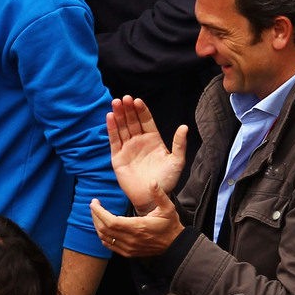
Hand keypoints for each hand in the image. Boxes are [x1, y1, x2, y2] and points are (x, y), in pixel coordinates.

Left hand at [90, 185, 183, 257]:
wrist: (175, 245)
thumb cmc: (170, 225)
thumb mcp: (168, 208)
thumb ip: (159, 195)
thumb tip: (152, 182)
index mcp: (137, 227)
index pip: (110, 221)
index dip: (99, 212)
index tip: (94, 202)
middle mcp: (130, 239)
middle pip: (104, 229)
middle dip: (95, 216)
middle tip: (94, 206)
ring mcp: (128, 247)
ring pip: (104, 238)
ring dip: (97, 225)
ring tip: (96, 215)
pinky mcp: (128, 253)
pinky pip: (109, 245)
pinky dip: (102, 236)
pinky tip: (102, 228)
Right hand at [107, 96, 186, 211]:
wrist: (152, 196)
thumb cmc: (167, 180)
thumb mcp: (177, 161)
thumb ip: (179, 144)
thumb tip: (184, 126)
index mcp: (153, 140)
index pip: (146, 120)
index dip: (141, 110)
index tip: (137, 101)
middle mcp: (139, 141)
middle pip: (132, 121)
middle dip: (128, 109)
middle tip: (124, 98)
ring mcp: (127, 148)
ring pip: (122, 128)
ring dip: (119, 115)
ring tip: (116, 103)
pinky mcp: (118, 157)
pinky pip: (114, 140)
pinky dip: (111, 129)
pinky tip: (110, 117)